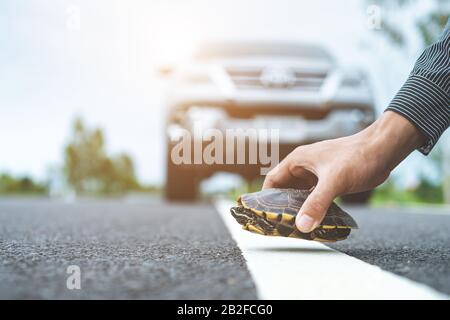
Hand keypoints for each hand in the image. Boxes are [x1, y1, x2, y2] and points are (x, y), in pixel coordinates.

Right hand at [262, 111, 425, 232]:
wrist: (384, 149)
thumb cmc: (358, 156)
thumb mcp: (334, 181)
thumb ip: (317, 203)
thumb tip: (302, 225)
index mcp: (298, 161)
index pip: (273, 180)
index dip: (265, 197)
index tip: (264, 215)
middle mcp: (305, 168)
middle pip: (285, 190)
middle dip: (282, 207)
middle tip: (280, 226)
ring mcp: (317, 175)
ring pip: (300, 195)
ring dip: (298, 209)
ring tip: (295, 227)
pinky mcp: (330, 181)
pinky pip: (315, 197)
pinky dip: (313, 208)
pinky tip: (315, 220)